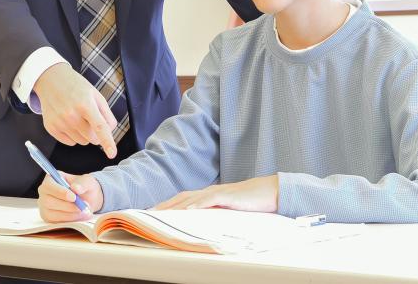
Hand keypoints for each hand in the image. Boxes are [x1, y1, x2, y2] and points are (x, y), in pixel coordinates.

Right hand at [33, 63, 118, 157]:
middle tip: (90, 119)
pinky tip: (69, 122)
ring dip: (84, 134)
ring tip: (78, 117)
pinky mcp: (51, 128)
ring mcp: (60, 122)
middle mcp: (71, 115)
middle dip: (95, 133)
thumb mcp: (95, 94)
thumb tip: (110, 131)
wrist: (50, 80)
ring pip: (82, 142)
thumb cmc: (75, 86)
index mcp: (85, 104)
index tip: (112, 153)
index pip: (99, 127)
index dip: (108, 142)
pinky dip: (73, 136)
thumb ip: (106, 113)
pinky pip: (70, 143)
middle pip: (92, 139)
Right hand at [37, 171, 102, 222]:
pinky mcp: (49, 218)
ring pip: (52, 214)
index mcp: (50, 179)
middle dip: (67, 206)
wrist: (87, 198)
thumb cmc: (84, 187)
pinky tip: (81, 216)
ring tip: (84, 211)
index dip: (60, 192)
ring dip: (70, 214)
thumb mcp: (87, 181)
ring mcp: (44, 206)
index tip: (74, 197)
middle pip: (48, 201)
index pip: (49, 186)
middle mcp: (44, 193)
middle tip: (82, 207)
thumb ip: (82, 183)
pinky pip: (56, 222)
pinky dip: (70, 220)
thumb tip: (76, 188)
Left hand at [153, 175, 278, 212]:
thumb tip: (200, 225)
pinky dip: (197, 205)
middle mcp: (209, 191)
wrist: (269, 192)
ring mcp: (217, 192)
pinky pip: (209, 199)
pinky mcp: (227, 196)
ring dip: (175, 206)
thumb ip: (213, 214)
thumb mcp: (227, 211)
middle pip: (181, 197)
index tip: (152, 213)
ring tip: (161, 214)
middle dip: (164, 205)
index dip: (167, 205)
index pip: (182, 199)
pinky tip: (188, 210)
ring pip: (191, 199)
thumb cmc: (249, 203)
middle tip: (148, 214)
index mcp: (208, 195)